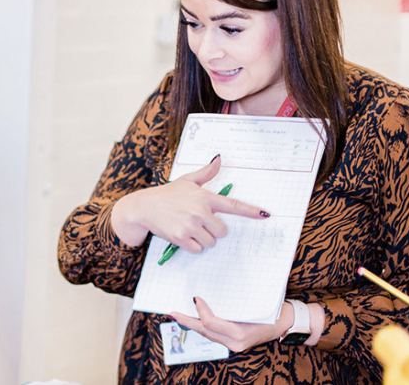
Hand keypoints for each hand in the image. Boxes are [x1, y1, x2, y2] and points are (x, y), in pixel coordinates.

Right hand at [111, 155, 269, 248]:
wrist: (144, 207)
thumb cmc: (167, 194)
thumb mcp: (187, 181)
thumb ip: (206, 172)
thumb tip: (219, 159)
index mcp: (205, 197)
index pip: (233, 205)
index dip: (250, 211)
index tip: (264, 215)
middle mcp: (200, 211)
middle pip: (222, 231)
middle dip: (214, 230)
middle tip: (200, 223)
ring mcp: (190, 225)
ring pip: (211, 241)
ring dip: (203, 239)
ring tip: (189, 228)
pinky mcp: (181, 238)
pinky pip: (198, 249)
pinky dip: (193, 245)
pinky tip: (183, 235)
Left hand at [170, 297, 289, 352]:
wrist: (287, 324)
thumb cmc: (273, 310)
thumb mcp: (255, 304)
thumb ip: (233, 304)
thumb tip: (211, 294)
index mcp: (240, 333)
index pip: (211, 323)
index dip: (200, 311)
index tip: (196, 298)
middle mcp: (235, 343)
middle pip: (204, 331)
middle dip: (187, 321)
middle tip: (172, 313)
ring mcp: (234, 346)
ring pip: (207, 335)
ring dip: (192, 324)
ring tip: (178, 316)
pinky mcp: (233, 344)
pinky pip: (214, 335)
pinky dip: (203, 326)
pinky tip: (195, 320)